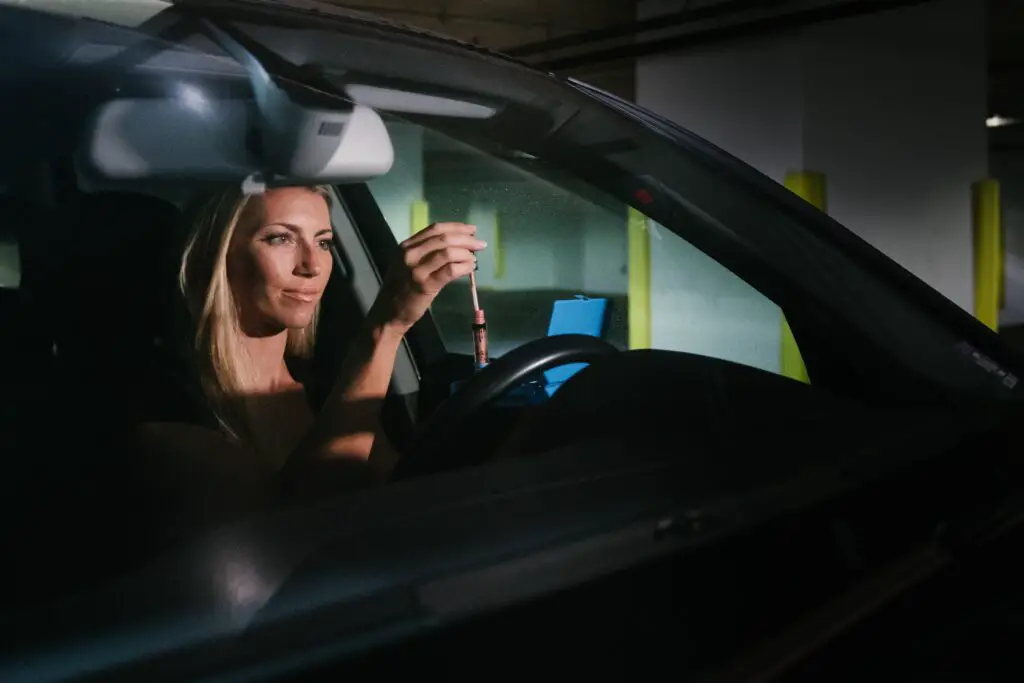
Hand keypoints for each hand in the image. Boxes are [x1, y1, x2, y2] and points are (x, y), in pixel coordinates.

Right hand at [369, 222, 486, 335]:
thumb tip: (456, 245)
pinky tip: (470, 268)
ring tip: (474, 258)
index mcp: (406, 246)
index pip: (435, 229)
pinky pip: (450, 270)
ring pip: (448, 252)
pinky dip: (464, 267)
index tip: (472, 229)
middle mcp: (410, 254)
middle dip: (466, 239)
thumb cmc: (401, 290)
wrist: (388, 313)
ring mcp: (417, 270)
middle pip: (444, 239)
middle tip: (480, 244)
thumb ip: (425, 253)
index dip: (456, 227)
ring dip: (466, 253)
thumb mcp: (407, 264)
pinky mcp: (425, 285)